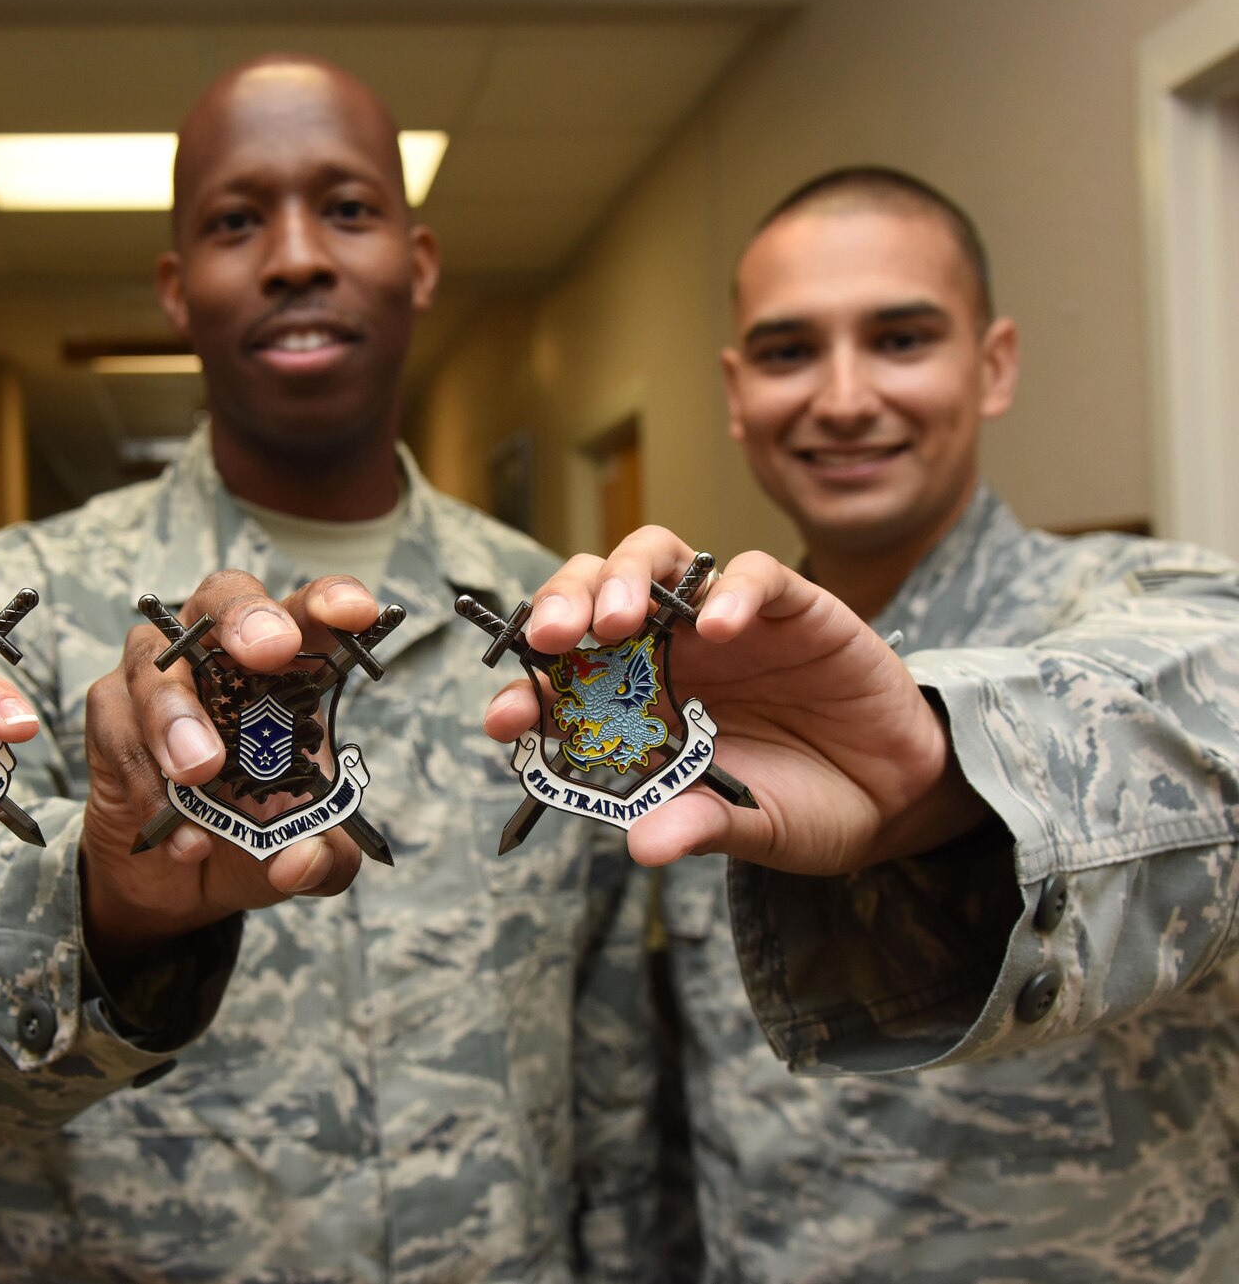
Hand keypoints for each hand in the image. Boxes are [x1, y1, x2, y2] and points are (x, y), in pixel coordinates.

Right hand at [79, 572, 373, 963]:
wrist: (177, 879)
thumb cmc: (252, 833)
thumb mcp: (304, 850)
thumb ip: (323, 858)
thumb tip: (303, 861)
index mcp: (284, 668)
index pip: (308, 613)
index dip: (330, 600)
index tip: (357, 613)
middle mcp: (218, 654)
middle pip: (223, 595)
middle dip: (246, 615)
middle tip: (270, 650)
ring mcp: (157, 676)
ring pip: (156, 660)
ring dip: (178, 712)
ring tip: (200, 771)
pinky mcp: (111, 715)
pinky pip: (120, 730)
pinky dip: (148, 782)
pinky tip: (180, 832)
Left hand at [484, 527, 981, 874]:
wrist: (896, 794)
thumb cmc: (803, 803)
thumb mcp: (748, 827)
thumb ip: (699, 826)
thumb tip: (643, 845)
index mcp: (635, 702)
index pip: (561, 678)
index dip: (525, 690)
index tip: (505, 719)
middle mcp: (667, 648)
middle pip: (594, 591)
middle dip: (561, 604)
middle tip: (554, 637)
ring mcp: (723, 620)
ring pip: (658, 557)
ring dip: (627, 578)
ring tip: (619, 620)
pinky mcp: (792, 606)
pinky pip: (756, 574)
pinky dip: (733, 590)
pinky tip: (721, 625)